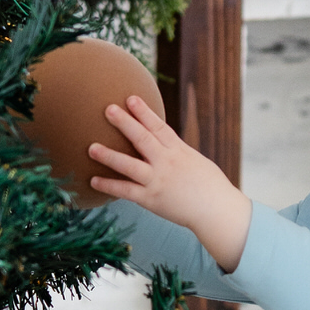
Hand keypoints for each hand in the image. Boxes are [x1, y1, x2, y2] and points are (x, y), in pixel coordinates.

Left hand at [88, 96, 251, 271]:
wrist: (217, 210)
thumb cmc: (209, 185)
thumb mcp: (195, 161)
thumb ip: (176, 151)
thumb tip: (163, 141)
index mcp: (179, 151)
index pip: (159, 126)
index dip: (144, 112)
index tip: (130, 98)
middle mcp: (167, 163)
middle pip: (143, 139)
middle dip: (125, 123)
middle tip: (108, 109)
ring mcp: (158, 181)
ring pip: (130, 165)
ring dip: (109, 156)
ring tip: (91, 147)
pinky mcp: (151, 199)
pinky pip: (126, 191)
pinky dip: (109, 186)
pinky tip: (93, 180)